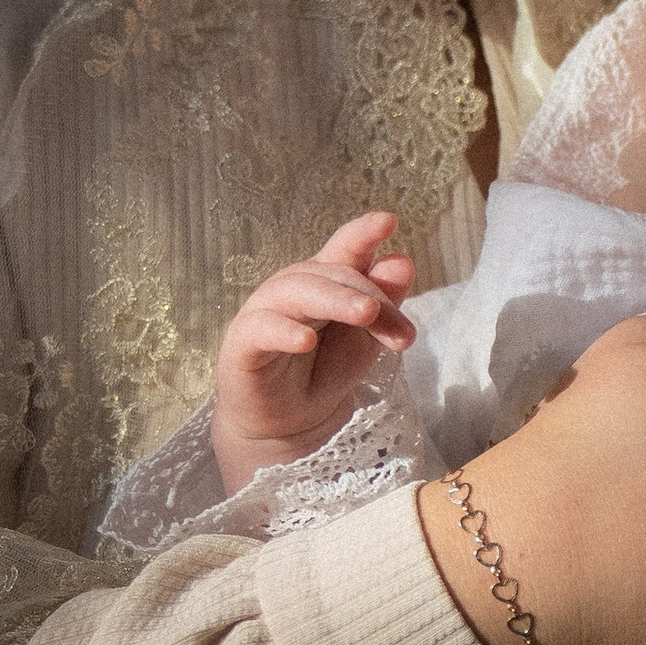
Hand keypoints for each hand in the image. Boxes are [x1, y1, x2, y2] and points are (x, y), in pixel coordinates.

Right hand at [215, 210, 414, 486]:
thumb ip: (383, 302)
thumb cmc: (326, 370)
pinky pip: (262, 328)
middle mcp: (294, 287)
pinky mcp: (243, 343)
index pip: (345, 248)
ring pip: (298, 292)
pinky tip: (305, 340)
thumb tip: (402, 260)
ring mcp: (266, 311)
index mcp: (326, 280)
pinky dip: (284, 330)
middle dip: (370, 297)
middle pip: (332, 274)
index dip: (363, 233)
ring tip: (365, 314)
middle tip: (401, 329)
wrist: (292, 423)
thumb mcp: (365, 338)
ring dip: (335, 301)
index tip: (388, 221)